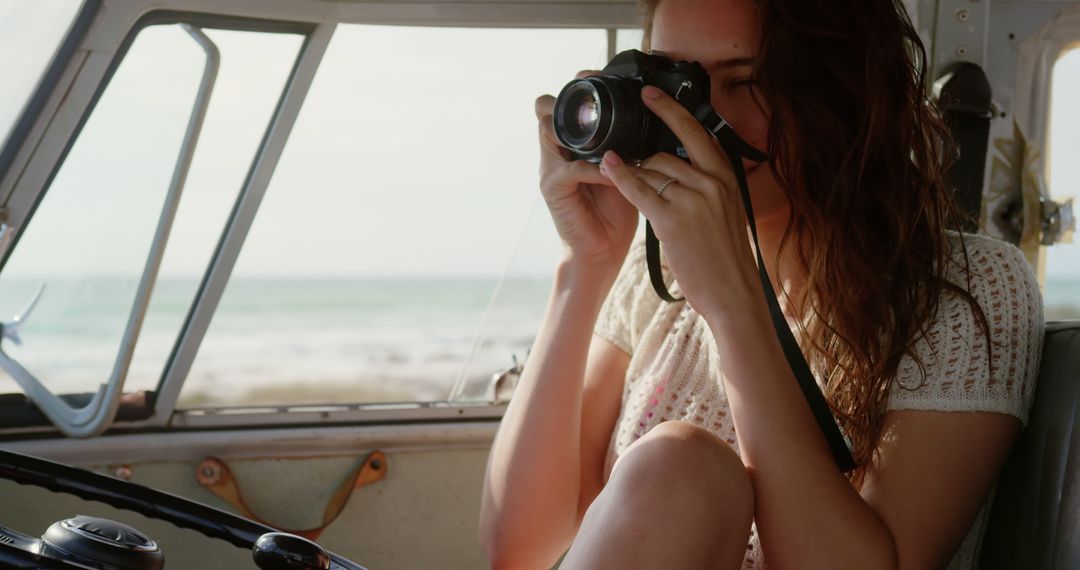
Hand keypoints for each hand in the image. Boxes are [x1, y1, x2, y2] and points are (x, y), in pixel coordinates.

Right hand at [535, 71, 638, 272]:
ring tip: (612, 135)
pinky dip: (598, 169)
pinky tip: (618, 172)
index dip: (579, 87)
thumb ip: (630, 140)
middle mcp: (555, 150)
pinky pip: (573, 169)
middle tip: (601, 97)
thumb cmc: (618, 208)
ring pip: (550, 130)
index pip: (565, 103)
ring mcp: (550, 168)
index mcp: (573, 142)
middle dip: (573, 100)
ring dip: (583, 131)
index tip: (602, 76)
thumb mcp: (628, 166)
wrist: (604, 249)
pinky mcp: (553, 188)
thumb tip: (661, 111)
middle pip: (547, 108)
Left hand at [597, 85, 763, 325]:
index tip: (650, 93)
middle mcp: (712, 182)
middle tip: (623, 137)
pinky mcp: (672, 220)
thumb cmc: (725, 255)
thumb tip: (680, 165)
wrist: (732, 292)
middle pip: (666, 151)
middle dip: (641, 151)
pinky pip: (639, 190)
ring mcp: (693, 199)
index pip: (696, 132)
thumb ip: (708, 184)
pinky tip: (607, 166)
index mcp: (725, 176)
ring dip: (632, 172)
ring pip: (650, 170)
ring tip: (615, 172)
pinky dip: (621, 177)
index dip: (671, 109)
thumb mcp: (726, 210)